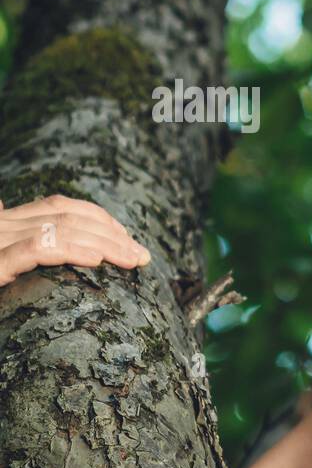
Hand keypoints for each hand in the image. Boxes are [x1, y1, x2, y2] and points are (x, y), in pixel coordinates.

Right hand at [0, 193, 150, 286]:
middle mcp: (4, 224)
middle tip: (141, 255)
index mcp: (8, 221)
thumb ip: (18, 243)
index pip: (60, 206)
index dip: (99, 218)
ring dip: (105, 244)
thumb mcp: (3, 259)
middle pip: (68, 217)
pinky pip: (39, 248)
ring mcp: (0, 240)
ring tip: (131, 259)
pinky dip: (73, 251)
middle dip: (112, 234)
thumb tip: (19, 219)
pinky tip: (96, 260)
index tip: (127, 237)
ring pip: (62, 230)